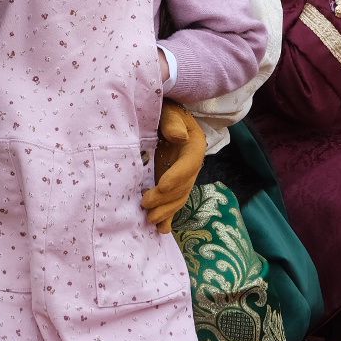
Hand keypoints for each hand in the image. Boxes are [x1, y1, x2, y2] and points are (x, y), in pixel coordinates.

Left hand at [141, 101, 204, 233]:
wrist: (166, 118)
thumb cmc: (166, 111)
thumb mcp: (170, 110)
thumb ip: (173, 122)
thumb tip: (178, 136)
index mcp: (194, 147)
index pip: (187, 165)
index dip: (176, 177)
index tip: (160, 186)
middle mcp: (191, 165)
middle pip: (182, 187)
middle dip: (165, 199)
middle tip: (146, 205)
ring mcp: (183, 177)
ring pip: (179, 198)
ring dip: (166, 211)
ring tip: (149, 220)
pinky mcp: (173, 184)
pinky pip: (174, 202)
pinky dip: (169, 217)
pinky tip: (161, 230)